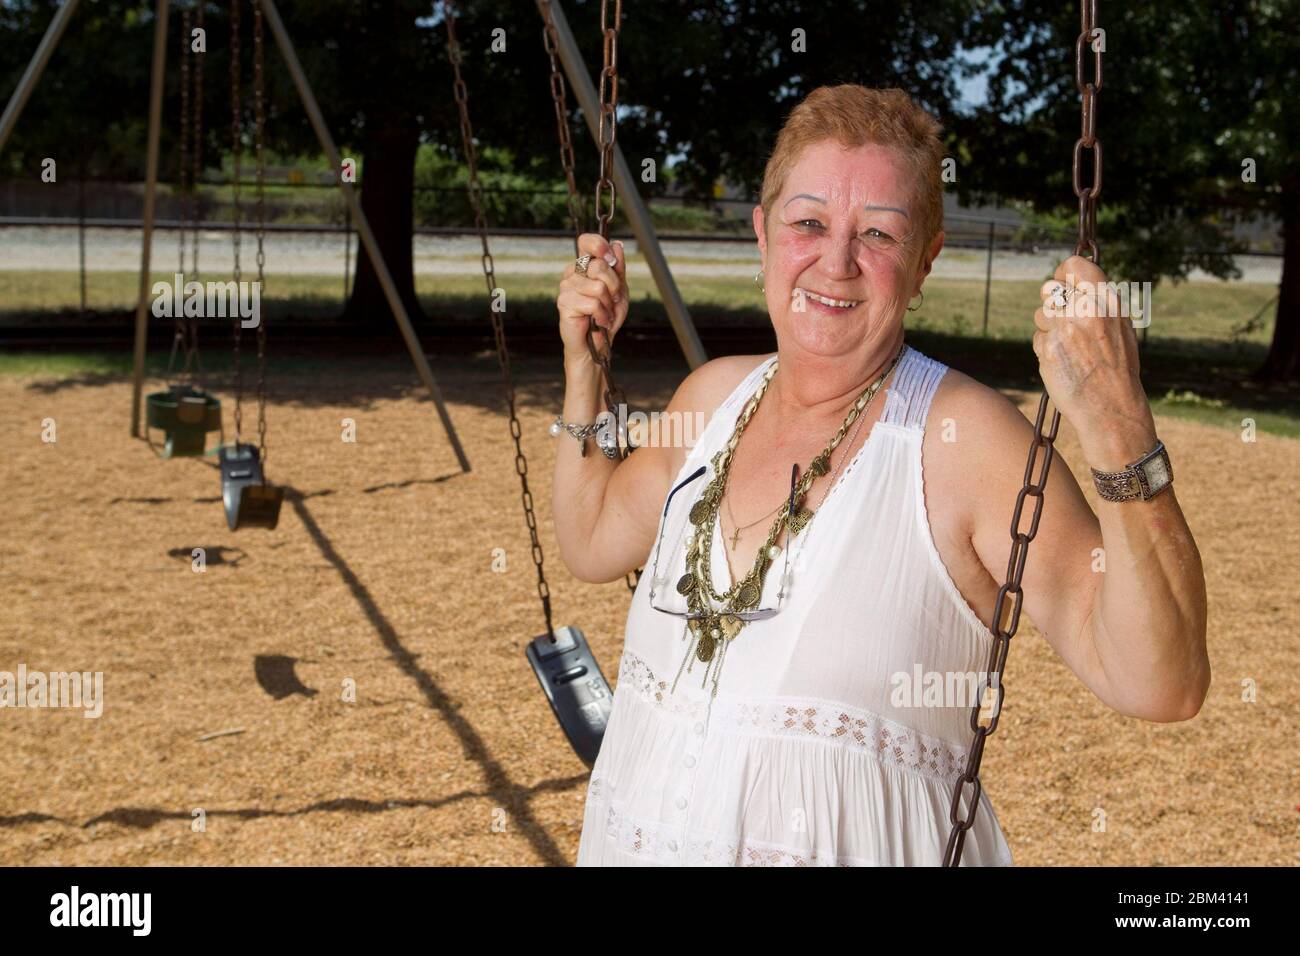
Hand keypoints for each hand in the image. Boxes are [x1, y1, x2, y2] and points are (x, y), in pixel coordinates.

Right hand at [557, 233, 628, 367]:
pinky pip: (592, 303)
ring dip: (607, 304)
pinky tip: (598, 320)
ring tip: (604, 313)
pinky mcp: (564, 302)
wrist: (598, 343)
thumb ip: (618, 268)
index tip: (611, 258)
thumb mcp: (620, 290)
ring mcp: (566, 287)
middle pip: (598, 266)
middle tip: (613, 300)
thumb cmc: (606, 316)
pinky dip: (601, 314)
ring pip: (597, 287)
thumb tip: (617, 245)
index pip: (586, 242)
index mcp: (585, 265)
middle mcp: (573, 272)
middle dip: (614, 286)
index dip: (599, 245)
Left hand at [1033, 255, 1156, 467]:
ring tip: (1070, 346)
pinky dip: (1047, 348)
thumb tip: (1073, 282)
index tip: (1063, 282)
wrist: (1111, 407)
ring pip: (1040, 315)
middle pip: (1049, 289)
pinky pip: (1038, 338)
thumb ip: (1098, 302)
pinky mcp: (1048, 350)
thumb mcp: (1120, 327)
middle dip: (1052, 302)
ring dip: (1049, 327)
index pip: (1074, 266)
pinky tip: (1064, 361)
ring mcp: (1064, 330)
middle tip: (1064, 319)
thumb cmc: (1117, 367)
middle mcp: (1085, 311)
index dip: (1064, 273)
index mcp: (1107, 301)